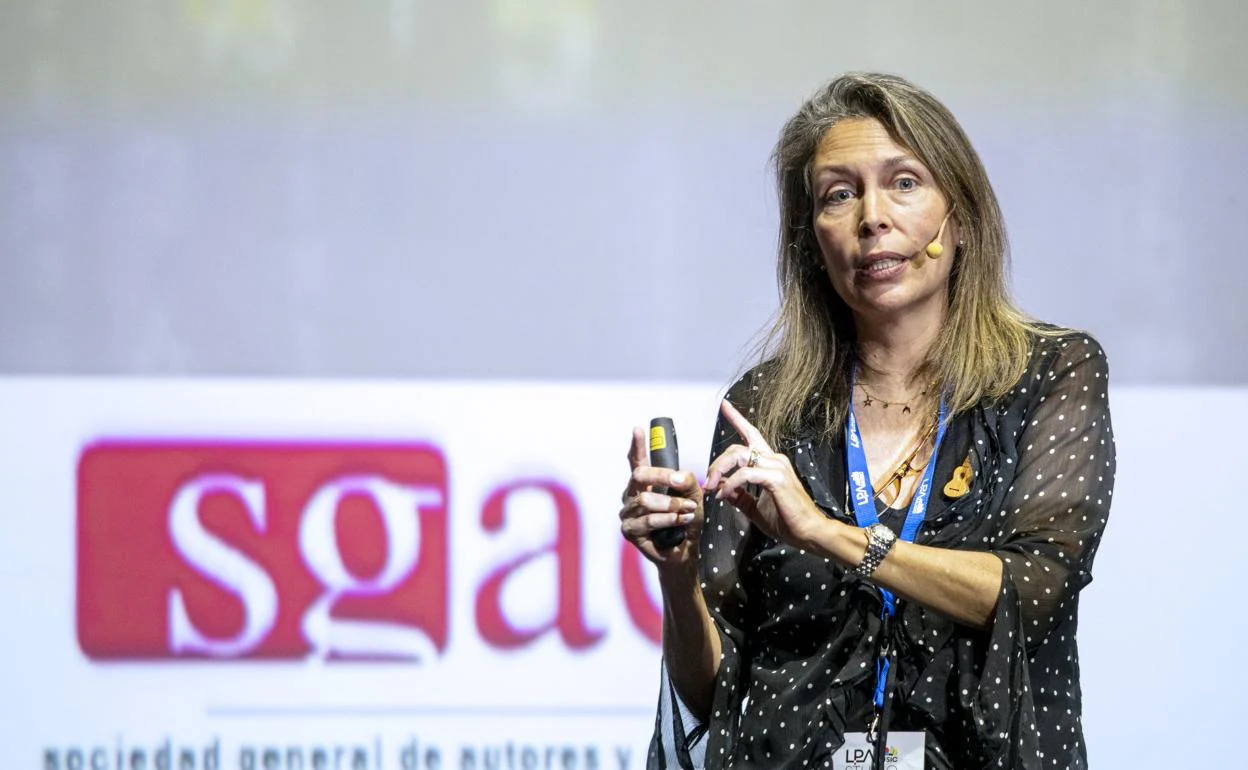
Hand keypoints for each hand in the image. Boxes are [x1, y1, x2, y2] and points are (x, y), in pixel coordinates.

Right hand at [618, 426, 703, 567]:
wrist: (684, 553)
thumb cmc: (686, 523)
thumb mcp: (693, 498)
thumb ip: (688, 482)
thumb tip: (679, 476)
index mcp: (645, 484)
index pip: (637, 461)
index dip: (637, 445)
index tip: (638, 429)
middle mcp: (632, 496)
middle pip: (639, 475)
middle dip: (662, 477)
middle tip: (681, 482)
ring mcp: (628, 513)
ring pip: (645, 500)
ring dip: (671, 505)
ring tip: (688, 510)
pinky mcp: (629, 531)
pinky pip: (647, 520)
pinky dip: (668, 520)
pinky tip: (681, 521)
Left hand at [704, 400, 828, 550]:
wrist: (809, 533)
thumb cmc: (786, 520)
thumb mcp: (755, 507)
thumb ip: (739, 495)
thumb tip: (721, 487)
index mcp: (770, 462)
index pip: (751, 434)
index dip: (737, 418)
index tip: (724, 405)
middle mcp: (774, 459)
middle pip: (737, 448)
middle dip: (717, 463)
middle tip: (707, 483)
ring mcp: (777, 467)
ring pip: (739, 456)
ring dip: (720, 471)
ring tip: (712, 488)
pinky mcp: (776, 478)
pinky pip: (745, 474)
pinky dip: (731, 484)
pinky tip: (724, 495)